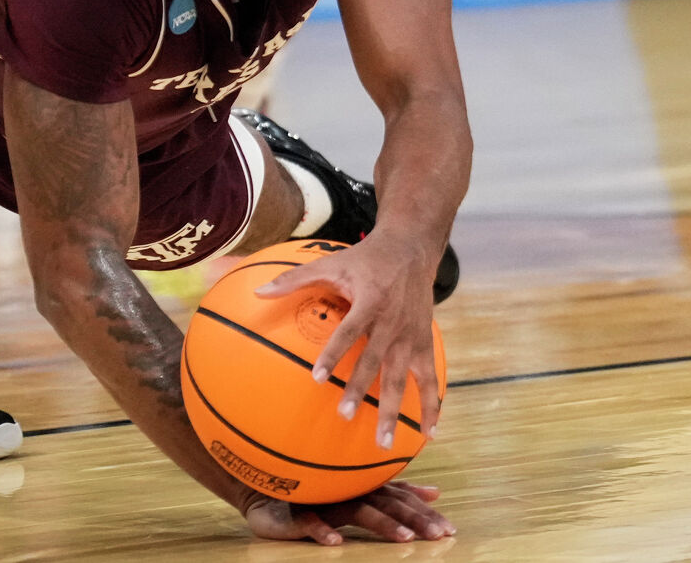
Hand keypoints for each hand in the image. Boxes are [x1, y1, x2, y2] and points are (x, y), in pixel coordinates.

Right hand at [241, 482, 453, 545]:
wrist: (270, 488)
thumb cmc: (322, 492)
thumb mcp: (364, 494)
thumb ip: (398, 493)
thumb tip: (436, 492)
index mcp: (369, 489)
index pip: (404, 500)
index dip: (426, 514)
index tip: (449, 530)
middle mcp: (353, 491)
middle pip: (390, 504)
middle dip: (416, 520)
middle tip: (439, 536)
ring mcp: (328, 501)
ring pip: (359, 511)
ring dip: (383, 524)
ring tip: (404, 539)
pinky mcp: (300, 511)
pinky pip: (311, 522)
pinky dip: (323, 531)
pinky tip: (335, 543)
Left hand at [255, 233, 442, 448]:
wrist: (412, 248)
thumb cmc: (365, 258)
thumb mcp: (331, 262)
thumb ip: (295, 279)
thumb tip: (258, 292)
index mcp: (370, 301)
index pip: (350, 331)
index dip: (334, 353)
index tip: (318, 378)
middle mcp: (392, 321)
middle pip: (376, 361)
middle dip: (361, 389)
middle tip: (345, 416)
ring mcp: (411, 335)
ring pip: (402, 378)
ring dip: (394, 411)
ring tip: (383, 443)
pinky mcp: (425, 342)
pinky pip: (429, 378)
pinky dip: (431, 405)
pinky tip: (429, 433)